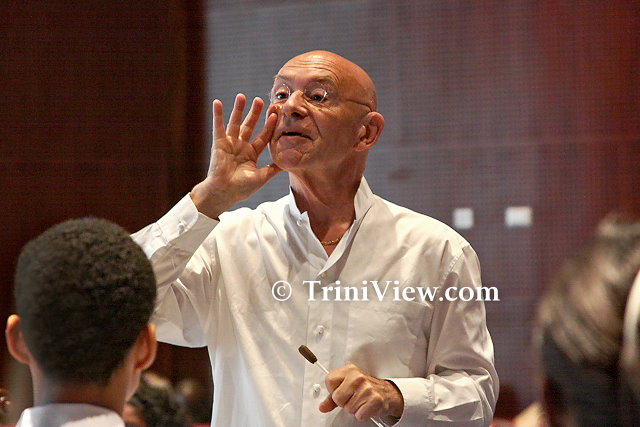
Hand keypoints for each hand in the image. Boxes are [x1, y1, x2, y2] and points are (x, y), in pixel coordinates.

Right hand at [190, 94, 280, 217]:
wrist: (224, 193)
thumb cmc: (241, 188)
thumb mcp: (262, 177)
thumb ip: (274, 169)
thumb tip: (289, 164)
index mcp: (251, 154)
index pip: (263, 136)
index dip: (269, 126)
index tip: (276, 114)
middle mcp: (241, 146)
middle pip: (250, 126)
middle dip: (255, 113)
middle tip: (261, 100)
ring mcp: (230, 144)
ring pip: (235, 123)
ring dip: (239, 109)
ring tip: (242, 96)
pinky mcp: (219, 143)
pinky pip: (218, 127)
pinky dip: (218, 115)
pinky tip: (218, 102)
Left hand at [319, 363, 403, 420]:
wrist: (387, 392)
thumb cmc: (365, 387)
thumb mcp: (347, 385)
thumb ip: (332, 397)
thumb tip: (322, 407)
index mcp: (349, 370)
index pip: (329, 381)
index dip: (333, 390)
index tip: (342, 390)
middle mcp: (358, 377)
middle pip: (337, 398)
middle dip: (344, 402)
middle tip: (353, 398)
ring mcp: (367, 388)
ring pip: (348, 408)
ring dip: (354, 409)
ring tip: (362, 401)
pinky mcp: (375, 400)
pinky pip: (359, 415)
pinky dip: (362, 414)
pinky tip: (367, 406)